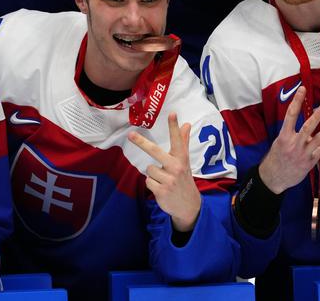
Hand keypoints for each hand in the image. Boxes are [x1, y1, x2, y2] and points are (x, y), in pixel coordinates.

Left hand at [128, 113, 200, 231]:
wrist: (189, 206)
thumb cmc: (184, 178)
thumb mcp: (185, 161)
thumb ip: (184, 142)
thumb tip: (187, 124)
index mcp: (182, 159)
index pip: (178, 140)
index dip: (174, 127)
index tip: (172, 113)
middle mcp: (176, 167)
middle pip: (155, 151)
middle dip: (142, 143)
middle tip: (131, 135)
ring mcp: (169, 179)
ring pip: (149, 169)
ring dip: (153, 175)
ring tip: (164, 180)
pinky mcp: (162, 191)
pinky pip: (148, 181)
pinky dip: (152, 185)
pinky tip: (161, 188)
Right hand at [259, 87, 319, 194]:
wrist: (274, 178)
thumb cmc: (275, 159)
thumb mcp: (278, 144)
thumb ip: (290, 135)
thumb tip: (305, 129)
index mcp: (284, 137)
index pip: (291, 115)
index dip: (297, 101)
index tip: (303, 89)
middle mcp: (294, 144)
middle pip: (308, 126)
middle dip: (318, 115)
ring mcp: (303, 154)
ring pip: (319, 138)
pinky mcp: (309, 164)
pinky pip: (318, 152)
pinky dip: (319, 148)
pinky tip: (318, 147)